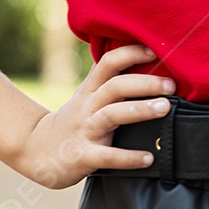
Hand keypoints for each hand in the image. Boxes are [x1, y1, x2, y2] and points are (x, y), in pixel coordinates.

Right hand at [16, 43, 174, 188]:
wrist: (37, 151)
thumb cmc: (74, 121)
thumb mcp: (86, 95)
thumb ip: (108, 79)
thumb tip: (138, 56)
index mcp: (90, 89)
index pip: (108, 62)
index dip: (131, 53)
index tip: (155, 50)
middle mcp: (88, 106)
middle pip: (115, 86)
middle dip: (145, 82)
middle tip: (171, 85)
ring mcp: (84, 130)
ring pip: (112, 114)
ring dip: (140, 110)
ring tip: (165, 108)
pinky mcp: (82, 156)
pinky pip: (107, 155)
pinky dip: (128, 157)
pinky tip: (148, 158)